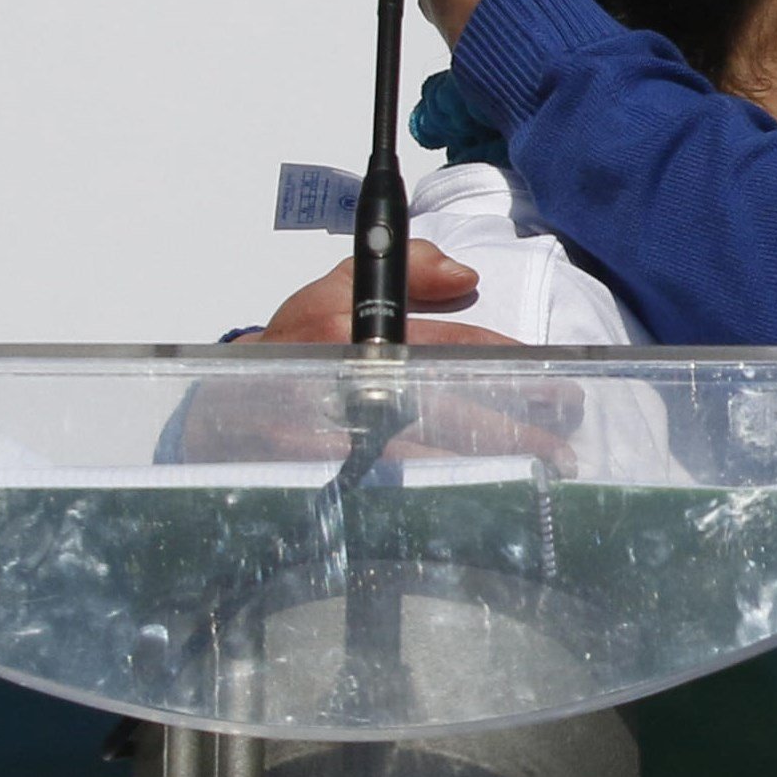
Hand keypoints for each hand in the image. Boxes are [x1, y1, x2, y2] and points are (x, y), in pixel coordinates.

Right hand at [179, 243, 568, 463]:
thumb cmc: (287, 351)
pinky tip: (479, 508)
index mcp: (359, 329)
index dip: (510, 364)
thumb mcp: (332, 291)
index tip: (554, 384)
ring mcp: (335, 438)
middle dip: (513, 429)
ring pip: (429, 457)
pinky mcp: (324, 480)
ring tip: (537, 477)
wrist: (216, 416)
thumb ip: (404, 268)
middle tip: (559, 446)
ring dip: (489, 469)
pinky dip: (440, 499)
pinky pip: (394, 492)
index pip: (455, 346)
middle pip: (451, 407)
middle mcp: (349, 382)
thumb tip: (465, 276)